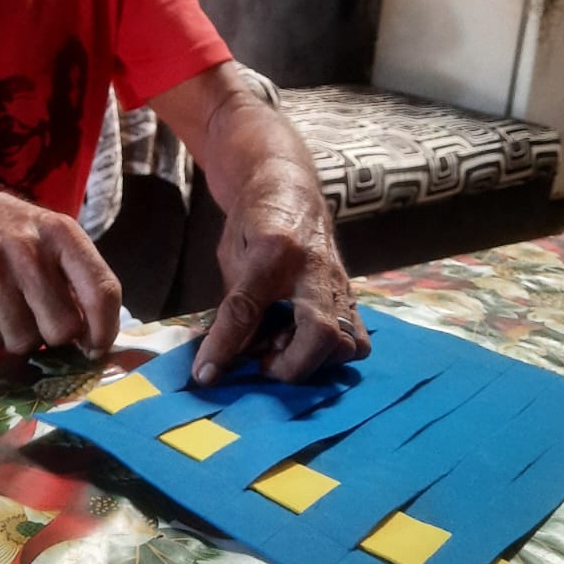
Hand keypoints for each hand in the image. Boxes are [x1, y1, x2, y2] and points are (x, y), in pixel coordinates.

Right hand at [0, 191, 121, 356]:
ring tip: (4, 308)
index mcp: (60, 232)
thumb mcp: (49, 238)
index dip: (105, 330)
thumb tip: (98, 339)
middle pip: (61, 328)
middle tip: (37, 319)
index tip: (95, 348)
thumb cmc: (8, 236)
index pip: (101, 290)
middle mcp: (27, 247)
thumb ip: (77, 278)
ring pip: (21, 341)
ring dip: (15, 337)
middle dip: (52, 336)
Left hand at [191, 177, 369, 385]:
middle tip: (262, 364)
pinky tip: (307, 347)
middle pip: (318, 333)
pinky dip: (334, 356)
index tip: (205, 374)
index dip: (223, 347)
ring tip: (285, 352)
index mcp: (273, 251)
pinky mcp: (351, 295)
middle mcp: (314, 269)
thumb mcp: (231, 255)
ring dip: (313, 362)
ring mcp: (339, 283)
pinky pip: (358, 340)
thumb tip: (217, 358)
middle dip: (289, 366)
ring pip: (345, 343)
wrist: (290, 189)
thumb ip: (232, 305)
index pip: (246, 309)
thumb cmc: (253, 222)